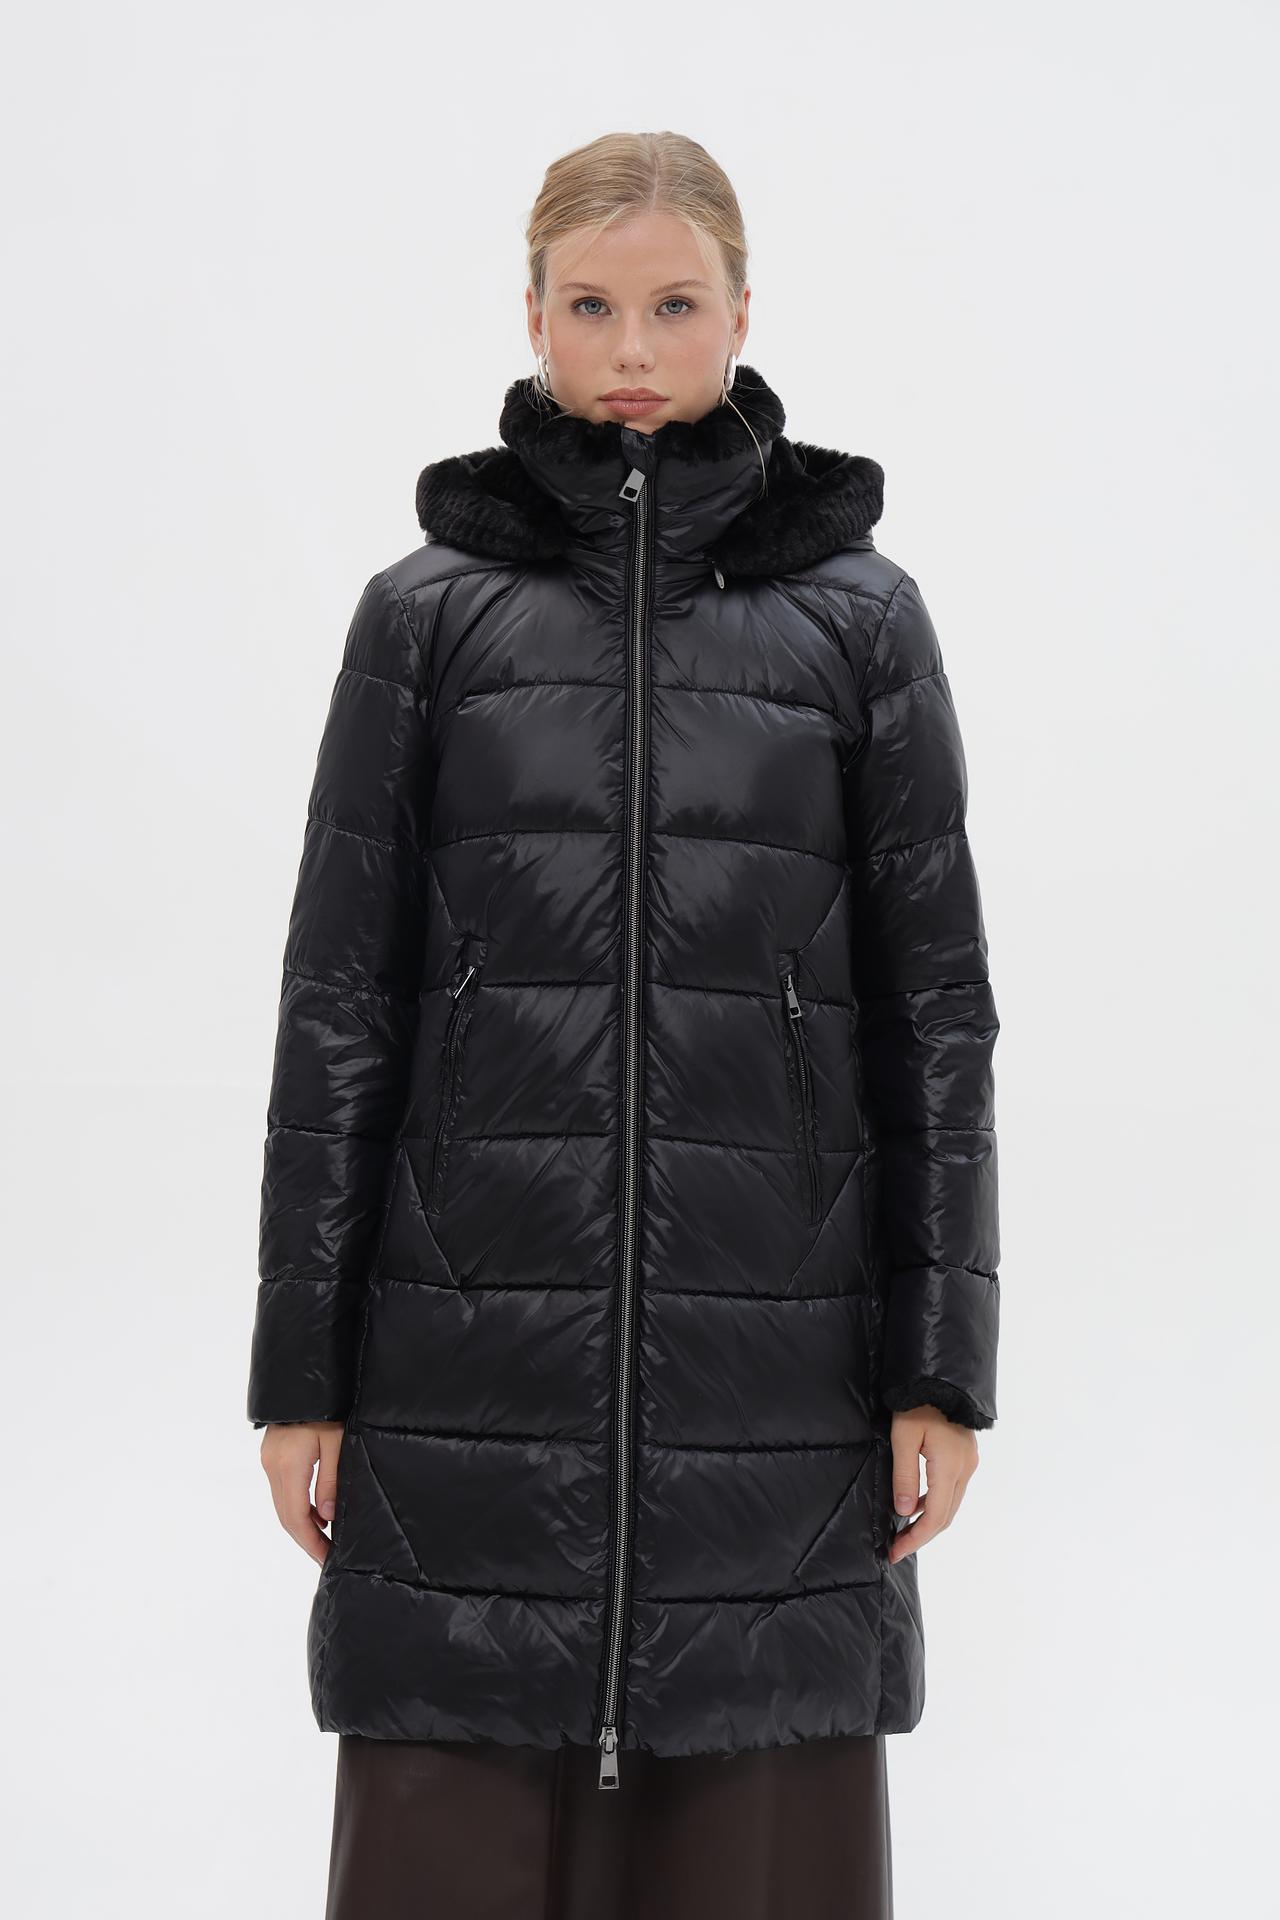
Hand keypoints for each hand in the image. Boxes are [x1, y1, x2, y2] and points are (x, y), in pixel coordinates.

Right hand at [259, 1421, 346, 1564]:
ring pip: (282, 1504)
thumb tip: (327, 1518)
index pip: (296, 1517)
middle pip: (285, 1515)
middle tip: (324, 1557)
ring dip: (301, 1524)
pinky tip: (316, 1512)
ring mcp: (269, 1460)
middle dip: (305, 1539)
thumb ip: (330, 1480)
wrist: (304, 1378)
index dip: (311, 1542)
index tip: (325, 1559)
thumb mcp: (336, 1442)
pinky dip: (297, 1506)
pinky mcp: (272, 1455)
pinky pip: (283, 1490)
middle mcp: (272, 1466)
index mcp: (288, 1466)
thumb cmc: (326, 1407)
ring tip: (323, 1540)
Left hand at [887, 1405, 978, 1563]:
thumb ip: (905, 1476)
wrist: (940, 1377)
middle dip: (922, 1535)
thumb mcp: (903, 1437)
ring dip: (930, 1520)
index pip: (936, 1517)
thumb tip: (905, 1512)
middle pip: (946, 1515)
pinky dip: (935, 1502)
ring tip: (904, 1531)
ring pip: (951, 1503)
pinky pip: (952, 1488)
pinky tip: (917, 1504)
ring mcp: (968, 1461)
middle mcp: (965, 1468)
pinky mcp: (965, 1454)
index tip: (895, 1552)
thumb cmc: (918, 1403)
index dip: (916, 1538)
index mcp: (950, 1467)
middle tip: (897, 1548)